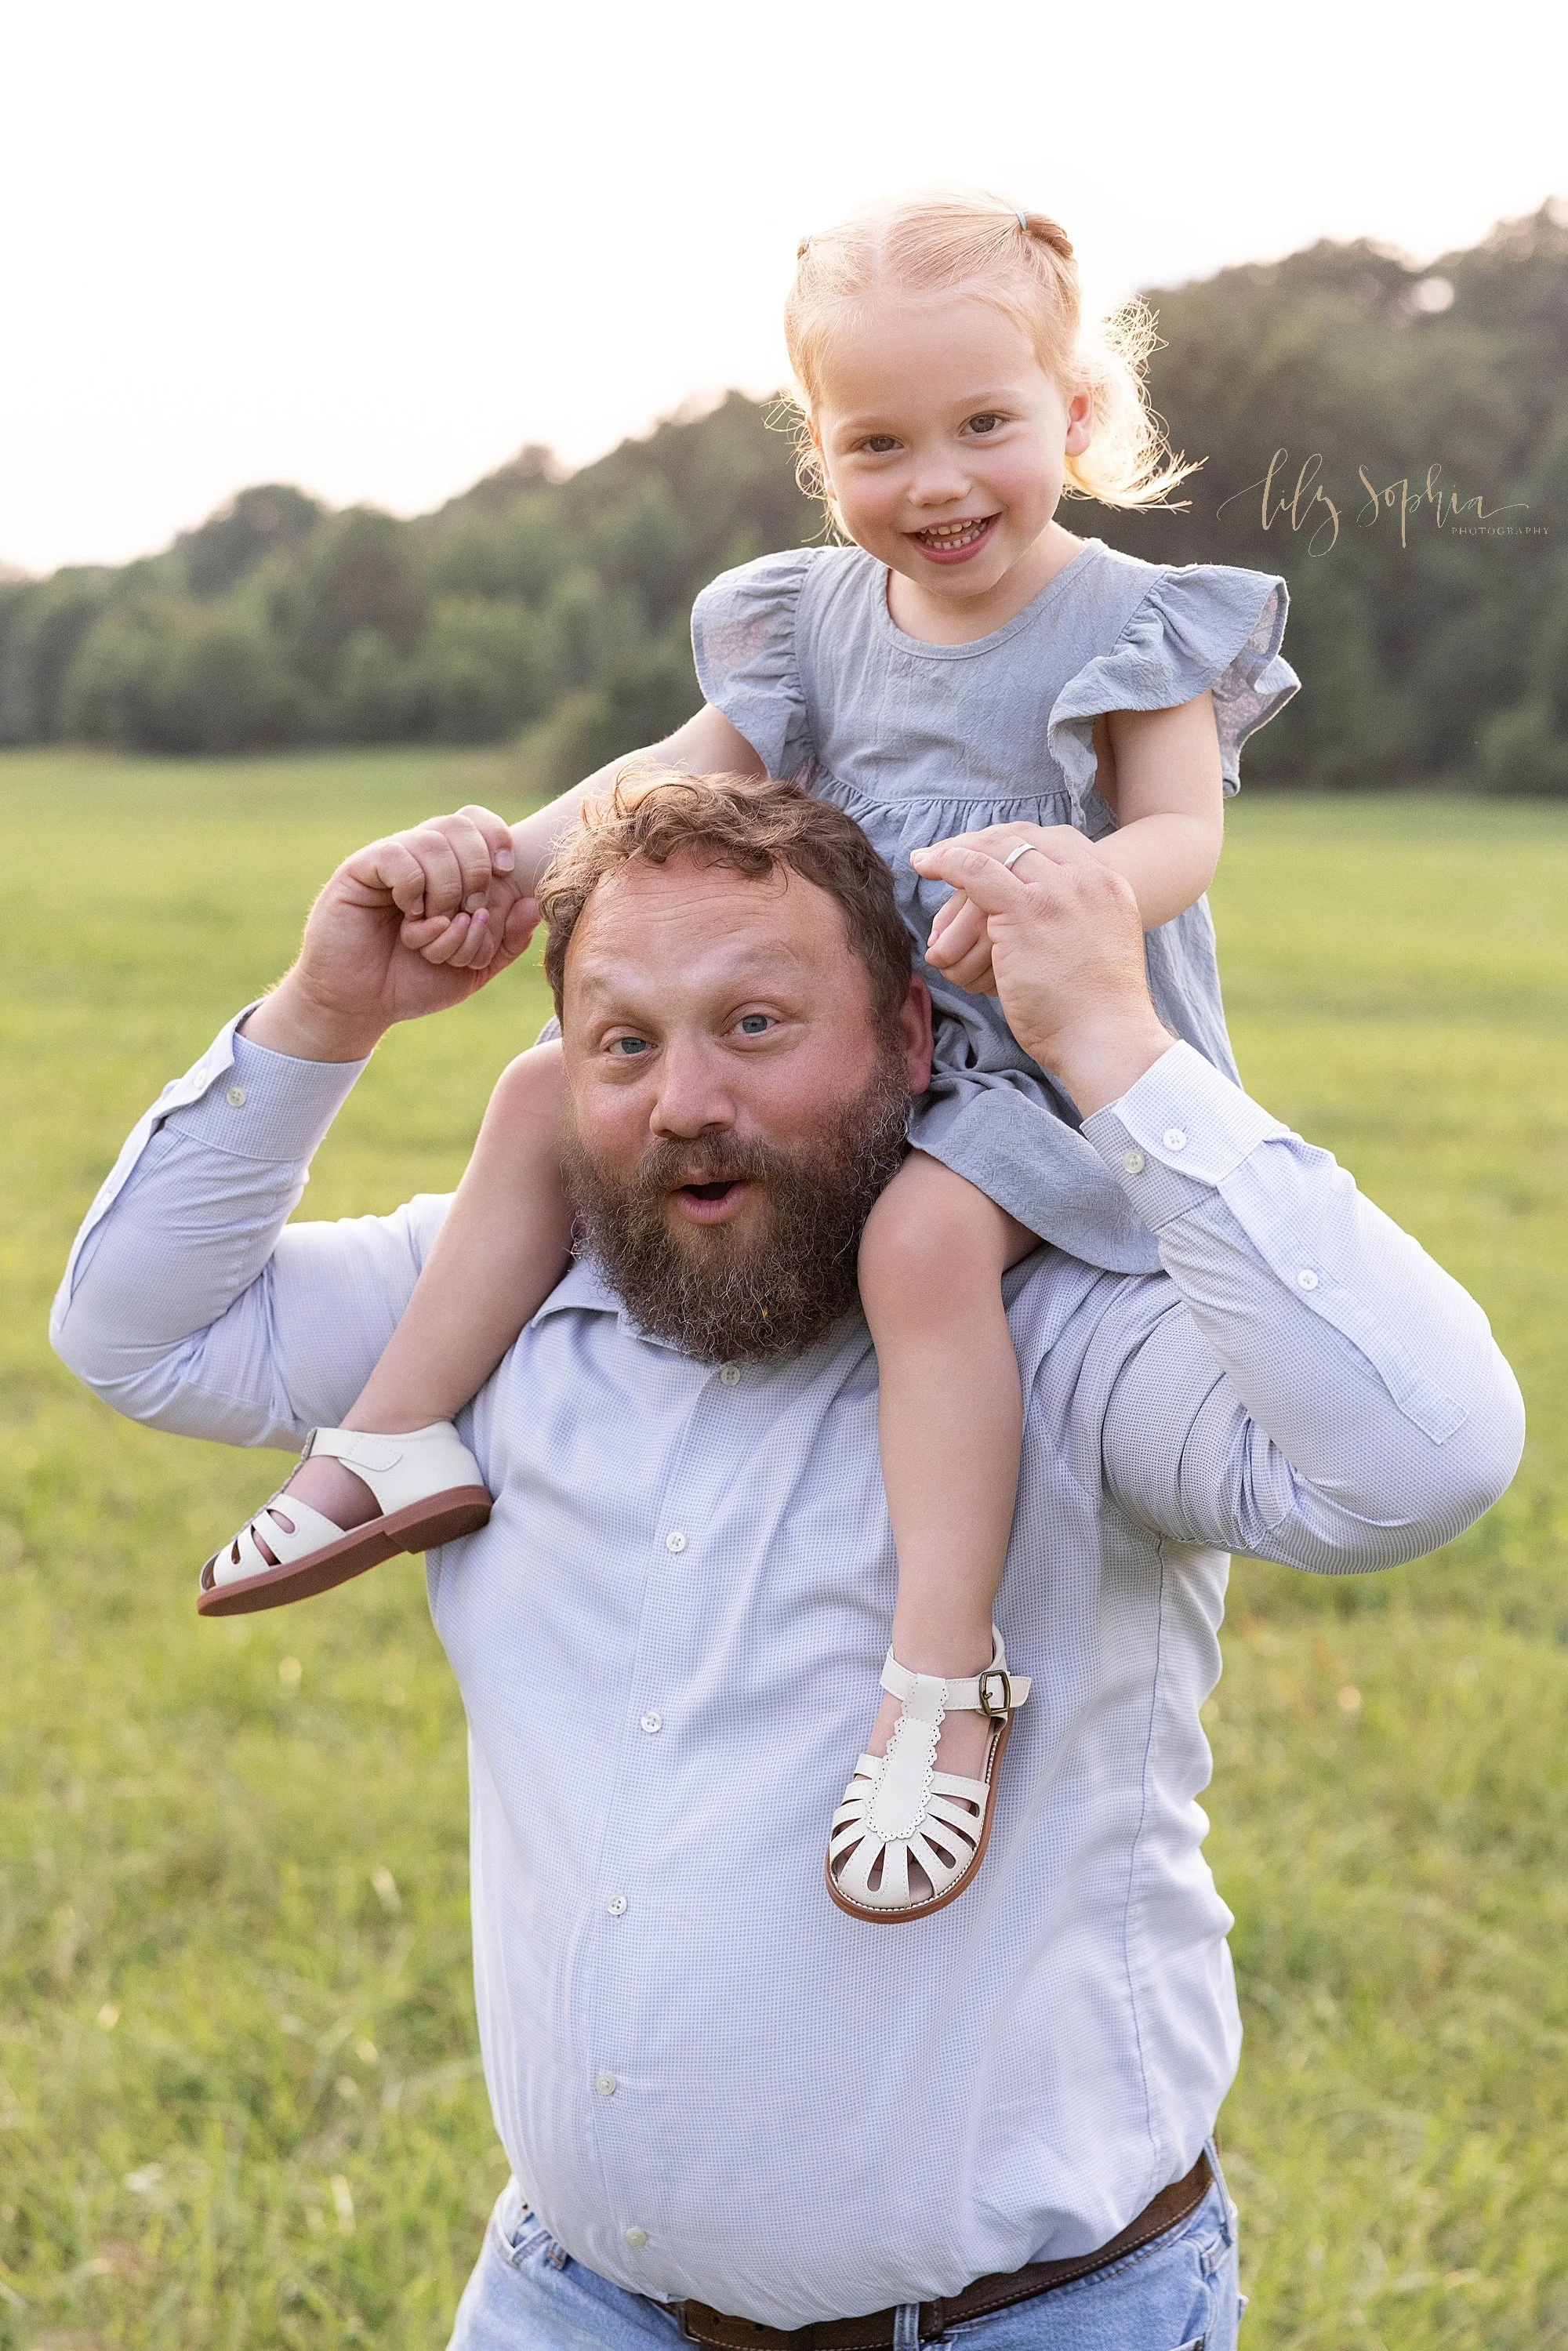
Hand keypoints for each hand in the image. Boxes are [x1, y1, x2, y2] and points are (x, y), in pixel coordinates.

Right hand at [244, 806, 538, 1061]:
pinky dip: (413, 889)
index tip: (505, 875)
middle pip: (461, 826)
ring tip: (435, 927)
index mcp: (450, 868)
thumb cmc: (415, 981)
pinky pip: (397, 856)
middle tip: (469, 914)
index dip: (497, 840)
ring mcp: (390, 859)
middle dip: (477, 874)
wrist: (363, 1005)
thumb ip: (506, 940)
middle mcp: (420, 856)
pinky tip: (409, 917)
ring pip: (433, 842)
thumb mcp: (473, 967)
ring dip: (446, 892)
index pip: (479, 822)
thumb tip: (532, 904)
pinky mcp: (360, 869)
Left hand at [910, 831, 1172, 1116]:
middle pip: (1023, 838)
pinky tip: (924, 866)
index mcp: (1110, 882)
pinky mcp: (1025, 910)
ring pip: (996, 849)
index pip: (1055, 840)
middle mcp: (1086, 877)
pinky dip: (945, 862)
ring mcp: (1056, 891)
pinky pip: (974, 870)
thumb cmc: (1098, 1012)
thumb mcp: (1099, 949)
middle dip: (980, 840)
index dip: (1013, 841)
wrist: (1107, 1038)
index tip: (986, 850)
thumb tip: (1040, 929)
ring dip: (955, 850)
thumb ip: (1076, 925)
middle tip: (948, 851)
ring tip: (927, 860)